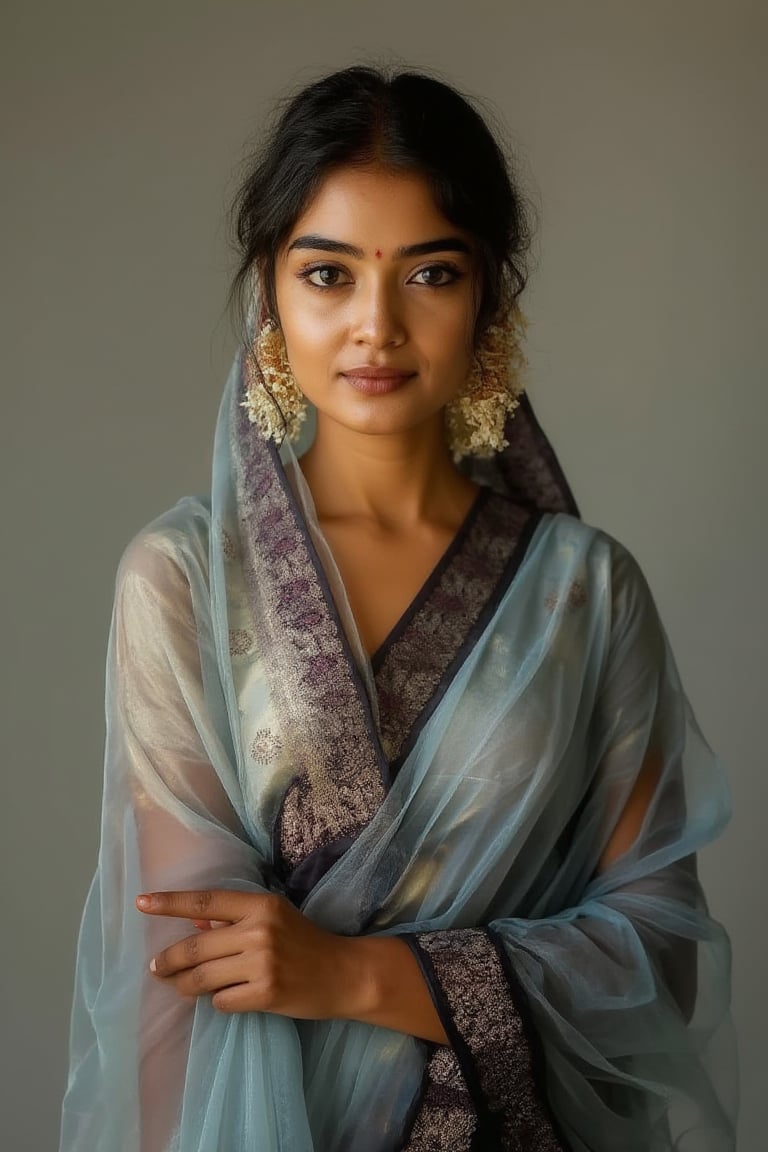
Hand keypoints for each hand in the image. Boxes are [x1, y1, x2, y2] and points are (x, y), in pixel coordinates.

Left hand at [136, 889, 363, 1017]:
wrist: (343, 974)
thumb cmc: (305, 942)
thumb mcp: (273, 918)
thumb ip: (235, 919)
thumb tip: (194, 922)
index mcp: (260, 905)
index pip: (205, 901)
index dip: (170, 903)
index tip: (142, 903)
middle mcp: (259, 930)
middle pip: (196, 946)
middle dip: (169, 960)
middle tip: (156, 968)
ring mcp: (262, 963)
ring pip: (203, 978)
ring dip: (185, 985)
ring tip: (181, 987)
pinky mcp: (266, 993)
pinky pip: (222, 1001)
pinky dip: (218, 1001)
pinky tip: (226, 998)